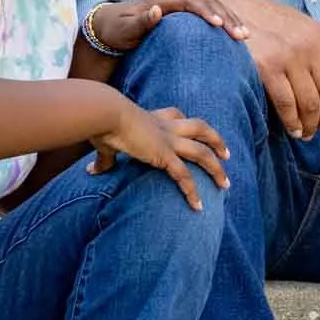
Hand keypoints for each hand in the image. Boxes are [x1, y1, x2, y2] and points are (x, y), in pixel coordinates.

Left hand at [88, 0, 248, 55]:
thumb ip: (140, 21)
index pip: (192, 2)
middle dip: (228, 17)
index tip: (220, 25)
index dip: (207, 12)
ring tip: (244, 36)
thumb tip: (157, 10)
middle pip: (209, 3)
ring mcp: (181, 8)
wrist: (108, 26)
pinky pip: (209, 16)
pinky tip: (234, 36)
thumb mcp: (124, 28)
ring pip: (213, 8)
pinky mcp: (184, 17)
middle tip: (242, 35)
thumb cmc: (116, 29)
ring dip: (230, 20)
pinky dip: (224, 24)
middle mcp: (176, 1)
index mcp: (165, 1)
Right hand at [88, 101, 230, 211]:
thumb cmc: (100, 122)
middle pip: (200, 127)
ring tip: (225, 184)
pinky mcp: (164, 155)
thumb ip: (104, 158)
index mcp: (152, 117)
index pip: (175, 114)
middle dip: (216, 140)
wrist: (104, 113)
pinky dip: (192, 192)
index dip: (185, 121)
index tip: (193, 130)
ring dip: (216, 168)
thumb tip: (92, 171)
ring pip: (202, 152)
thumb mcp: (105, 140)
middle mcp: (165, 126)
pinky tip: (198, 206)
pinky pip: (184, 176)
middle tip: (226, 154)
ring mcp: (168, 140)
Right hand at [209, 0, 319, 140]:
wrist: (231, 6)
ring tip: (307, 133)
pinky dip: (293, 122)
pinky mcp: (267, 67)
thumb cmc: (265, 21)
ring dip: (312, 124)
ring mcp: (289, 56)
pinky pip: (287, 104)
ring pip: (312, 103)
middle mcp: (310, 45)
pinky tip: (294, 129)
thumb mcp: (299, 26)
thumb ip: (317, 50)